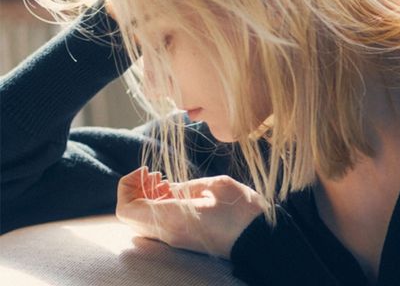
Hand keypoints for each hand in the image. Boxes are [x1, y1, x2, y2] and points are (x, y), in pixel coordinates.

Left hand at [116, 167, 265, 258]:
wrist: (259, 239)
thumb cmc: (242, 211)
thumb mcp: (215, 186)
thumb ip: (186, 186)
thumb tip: (168, 187)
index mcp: (173, 217)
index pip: (127, 209)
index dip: (127, 187)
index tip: (146, 171)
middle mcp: (168, 232)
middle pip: (130, 215)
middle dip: (135, 190)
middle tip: (154, 175)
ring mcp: (175, 238)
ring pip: (142, 220)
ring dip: (146, 198)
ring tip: (164, 182)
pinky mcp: (184, 240)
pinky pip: (157, 224)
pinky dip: (157, 207)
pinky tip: (175, 193)